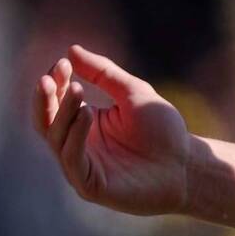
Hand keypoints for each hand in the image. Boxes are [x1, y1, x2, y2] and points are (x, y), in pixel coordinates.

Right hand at [31, 44, 192, 216]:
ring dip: (63, 112)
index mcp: (83, 123)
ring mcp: (81, 166)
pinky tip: (86, 114)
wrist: (188, 164)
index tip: (63, 63)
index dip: (56, 82)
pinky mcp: (90, 185)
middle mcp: (76, 145)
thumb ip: (103, 73)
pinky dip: (75, 136)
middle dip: (45, 98)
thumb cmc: (163, 131)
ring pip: (57, 138)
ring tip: (77, 90)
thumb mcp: (133, 93)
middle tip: (49, 78)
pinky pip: (73, 159)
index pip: (56, 102)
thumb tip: (71, 50)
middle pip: (46, 121)